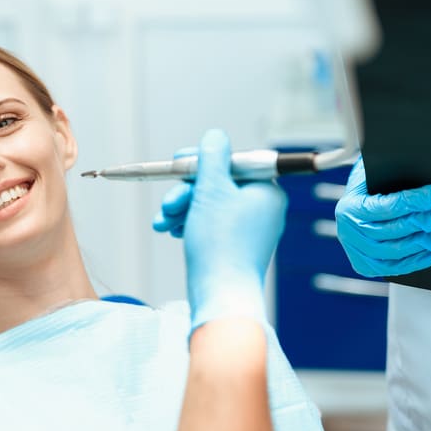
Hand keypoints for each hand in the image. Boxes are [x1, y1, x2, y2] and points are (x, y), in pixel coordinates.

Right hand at [153, 130, 286, 330]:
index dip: (201, 162)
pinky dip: (188, 223)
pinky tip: (171, 231)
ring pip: (208, 205)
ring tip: (163, 222)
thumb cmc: (220, 243)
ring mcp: (248, 229)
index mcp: (266, 190)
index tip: (178, 163)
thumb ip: (212, 157)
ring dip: (181, 208)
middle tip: (169, 203)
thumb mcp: (212, 189)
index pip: (231, 162)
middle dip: (185, 192)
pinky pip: (208, 224)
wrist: (221, 295)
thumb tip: (215, 136)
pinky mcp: (233, 246)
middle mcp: (261, 207)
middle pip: (216, 184)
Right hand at [335, 157, 430, 277]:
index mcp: (349, 208)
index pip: (389, 206)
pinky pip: (397, 266)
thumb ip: (399, 179)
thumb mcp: (380, 175)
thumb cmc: (375, 185)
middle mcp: (348, 232)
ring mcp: (357, 252)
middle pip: (395, 230)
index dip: (418, 201)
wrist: (360, 203)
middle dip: (430, 223)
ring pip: (397, 250)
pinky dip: (421, 259)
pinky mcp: (367, 265)